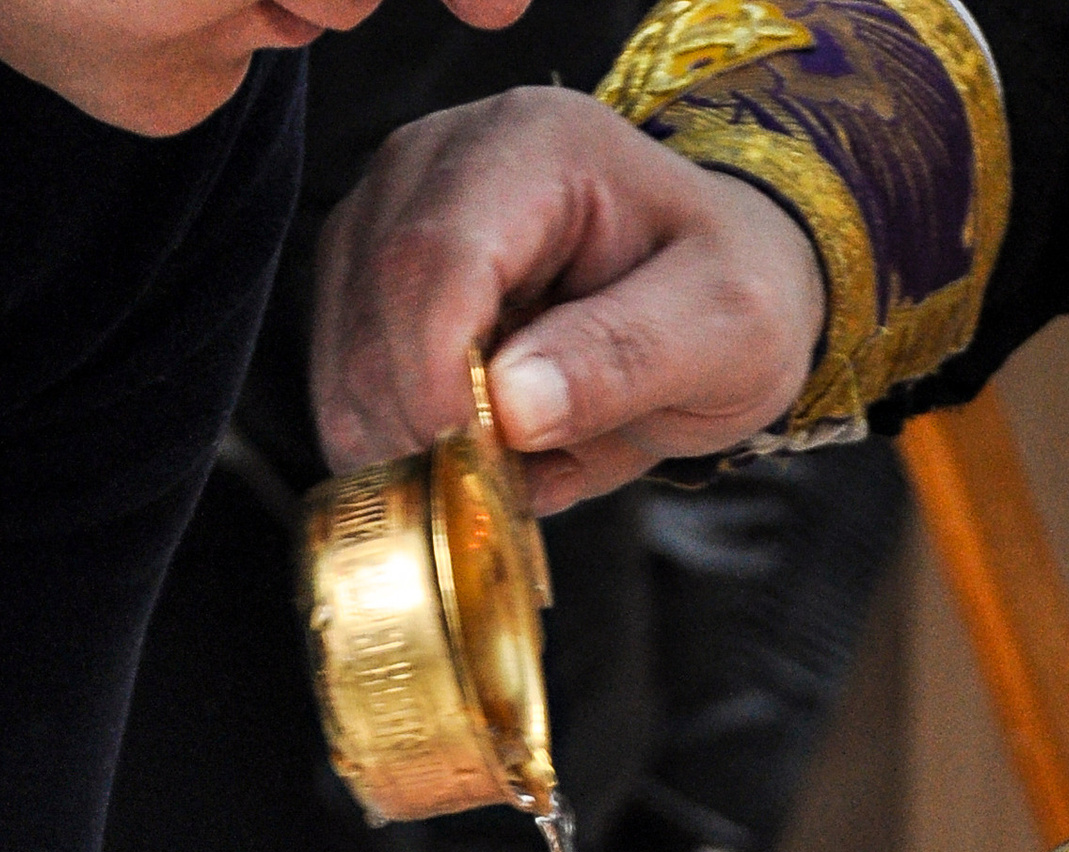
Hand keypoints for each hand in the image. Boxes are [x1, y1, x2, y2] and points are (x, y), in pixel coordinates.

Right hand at [314, 90, 824, 509]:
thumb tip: (511, 407)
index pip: (433, 259)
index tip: (483, 468)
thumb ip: (624, 357)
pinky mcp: (362, 283)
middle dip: (423, 431)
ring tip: (506, 466)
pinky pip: (344, 394)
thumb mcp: (725, 328)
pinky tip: (476, 451)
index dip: (437, 382)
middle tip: (504, 488)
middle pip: (372, 314)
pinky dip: (401, 452)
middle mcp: (435, 161)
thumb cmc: (726, 296)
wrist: (704, 298)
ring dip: (410, 450)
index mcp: (532, 147)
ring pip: (342, 364)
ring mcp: (384, 218)